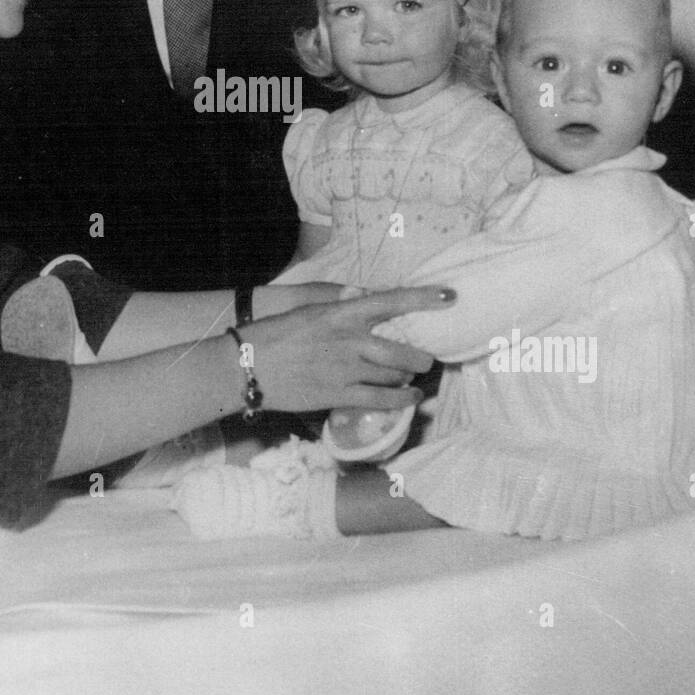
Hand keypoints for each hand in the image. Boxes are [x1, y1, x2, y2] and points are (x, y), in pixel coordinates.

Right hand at [244, 287, 453, 415]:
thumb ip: (337, 305)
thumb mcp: (305, 311)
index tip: (449, 296)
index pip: (390, 301)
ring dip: (408, 378)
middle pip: (402, 349)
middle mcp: (348, 340)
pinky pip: (381, 399)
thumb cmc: (273, 335)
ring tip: (411, 379)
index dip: (423, 298)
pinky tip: (408, 399)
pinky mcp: (338, 395)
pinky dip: (400, 399)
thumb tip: (361, 295)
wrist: (245, 367)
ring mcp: (345, 370)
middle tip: (426, 359)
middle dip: (421, 357)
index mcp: (339, 313)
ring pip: (394, 376)